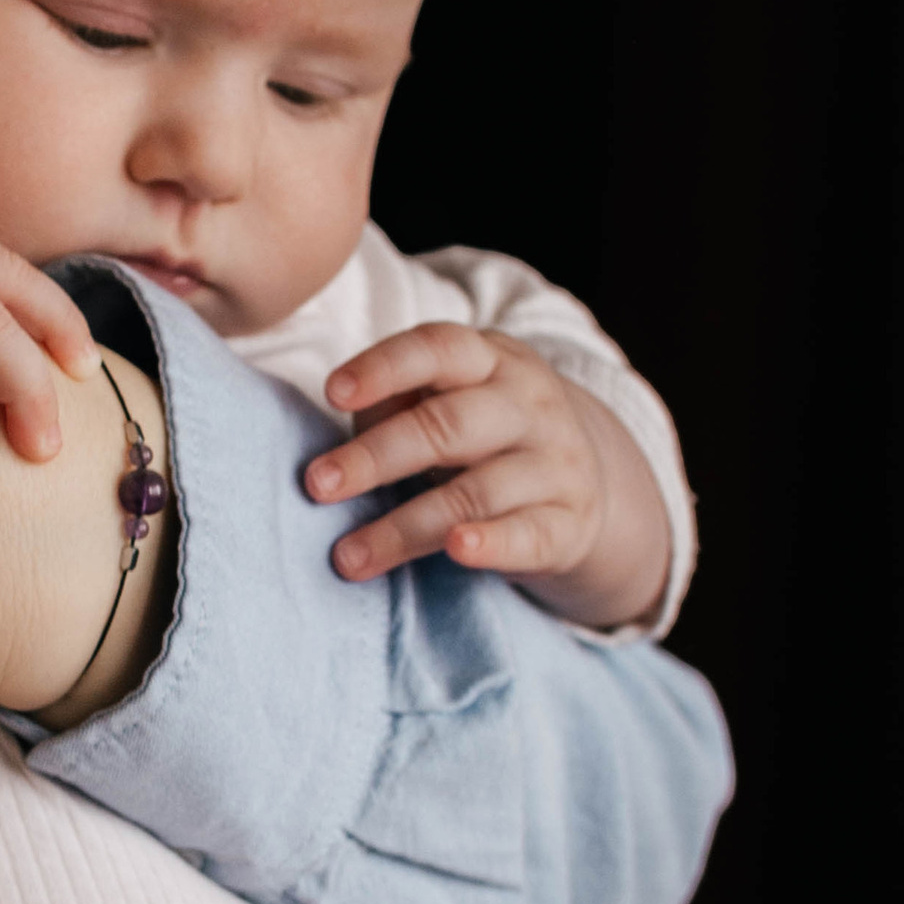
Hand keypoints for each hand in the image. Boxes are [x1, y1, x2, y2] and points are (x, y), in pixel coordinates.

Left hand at [304, 327, 670, 632]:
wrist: (586, 484)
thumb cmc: (482, 436)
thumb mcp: (447, 401)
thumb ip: (395, 404)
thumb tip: (343, 434)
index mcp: (491, 361)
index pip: (438, 349)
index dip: (384, 368)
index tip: (333, 392)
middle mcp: (529, 405)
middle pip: (448, 426)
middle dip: (376, 456)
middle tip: (317, 485)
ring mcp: (555, 465)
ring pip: (474, 493)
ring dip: (403, 526)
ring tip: (347, 555)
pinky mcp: (568, 525)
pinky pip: (528, 535)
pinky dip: (492, 543)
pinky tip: (457, 549)